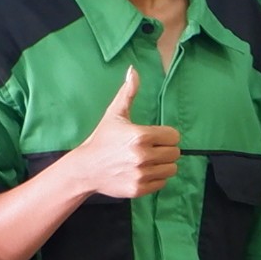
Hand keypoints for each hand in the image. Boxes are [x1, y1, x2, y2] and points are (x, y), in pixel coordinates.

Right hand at [69, 68, 182, 199]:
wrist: (85, 168)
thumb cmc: (102, 139)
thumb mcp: (114, 114)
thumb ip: (128, 93)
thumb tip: (133, 70)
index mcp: (140, 136)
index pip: (174, 137)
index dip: (166, 136)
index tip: (155, 137)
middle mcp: (143, 156)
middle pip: (175, 153)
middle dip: (165, 150)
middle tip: (150, 149)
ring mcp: (141, 174)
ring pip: (171, 169)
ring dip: (163, 165)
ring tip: (147, 161)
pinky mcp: (139, 189)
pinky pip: (162, 183)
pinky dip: (155, 178)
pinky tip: (142, 172)